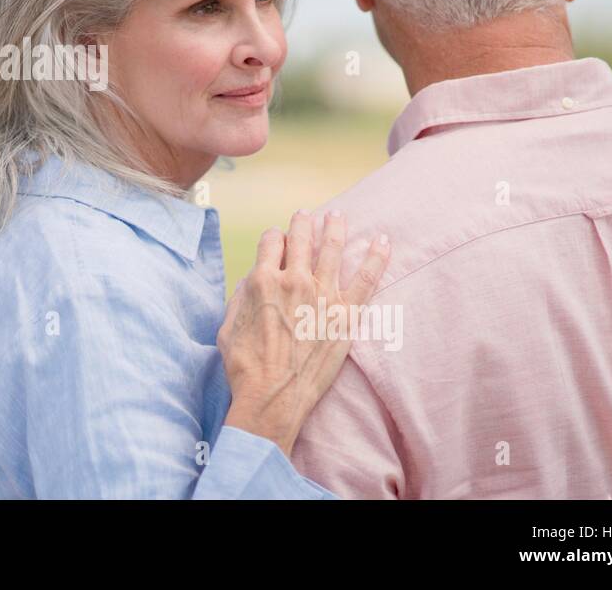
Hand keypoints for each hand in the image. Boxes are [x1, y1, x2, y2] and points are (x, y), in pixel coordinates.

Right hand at [217, 209, 388, 455]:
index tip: (277, 242)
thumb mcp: (227, 326)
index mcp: (262, 280)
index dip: (273, 239)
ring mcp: (322, 295)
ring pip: (332, 248)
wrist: (272, 396)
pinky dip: (377, 257)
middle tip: (306, 215)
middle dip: (302, 223)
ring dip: (335, 227)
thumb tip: (251, 284)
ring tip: (337, 216)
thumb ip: (240, 298)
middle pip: (300, 238)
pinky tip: (383, 241)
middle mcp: (293, 280)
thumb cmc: (245, 367)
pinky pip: (366, 279)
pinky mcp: (345, 315)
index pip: (271, 242)